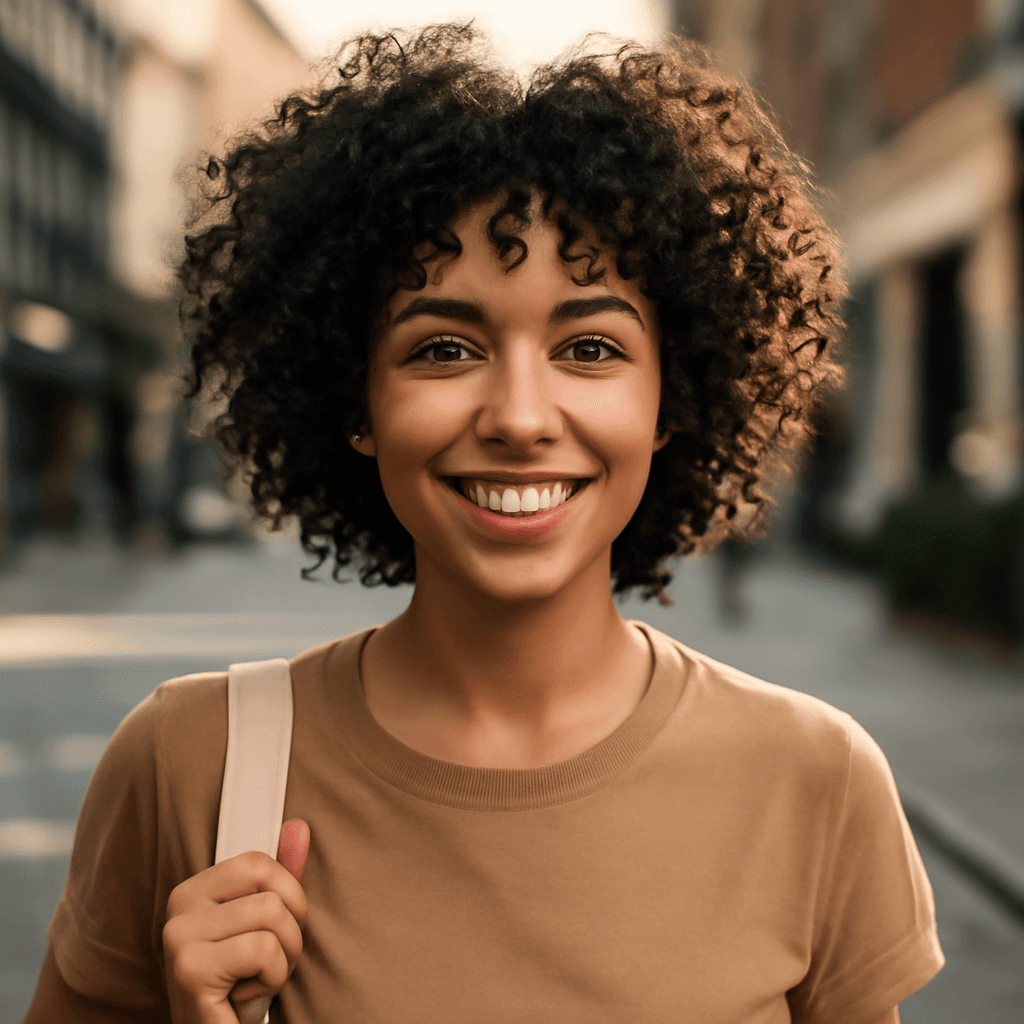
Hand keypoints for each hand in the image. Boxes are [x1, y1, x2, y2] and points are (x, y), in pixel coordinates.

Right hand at [163, 819, 309, 1023]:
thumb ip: (281, 875)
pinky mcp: (190, 970)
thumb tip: (300, 827)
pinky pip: (264, 951)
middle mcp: (178, 907)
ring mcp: (180, 938)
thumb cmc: (243, 983)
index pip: (259, 862)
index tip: (276, 929)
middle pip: (271, 892)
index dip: (288, 895)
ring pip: (273, 917)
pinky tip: (244, 998)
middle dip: (290, 932)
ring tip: (256, 979)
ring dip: (283, 959)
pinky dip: (272, 979)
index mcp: (193, 890)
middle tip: (267, 963)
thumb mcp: (265, 924)